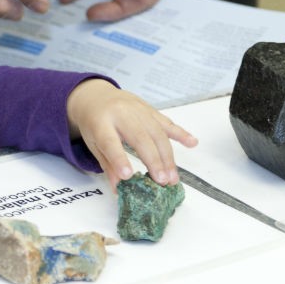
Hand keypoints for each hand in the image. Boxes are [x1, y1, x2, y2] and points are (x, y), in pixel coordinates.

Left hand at [66, 79, 196, 188]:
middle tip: (162, 182)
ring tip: (172, 177)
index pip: (110, 142)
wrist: (96, 95)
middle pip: (140, 137)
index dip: (120, 159)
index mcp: (100, 123)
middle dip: (153, 161)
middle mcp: (121, 113)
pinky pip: (166, 122)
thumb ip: (107, 164)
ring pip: (157, 132)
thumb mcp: (92, 143)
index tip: (128, 176)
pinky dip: (181, 133)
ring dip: (168, 156)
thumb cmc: (93, 122)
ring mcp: (137, 109)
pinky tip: (192, 143)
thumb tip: (119, 188)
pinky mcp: (149, 109)